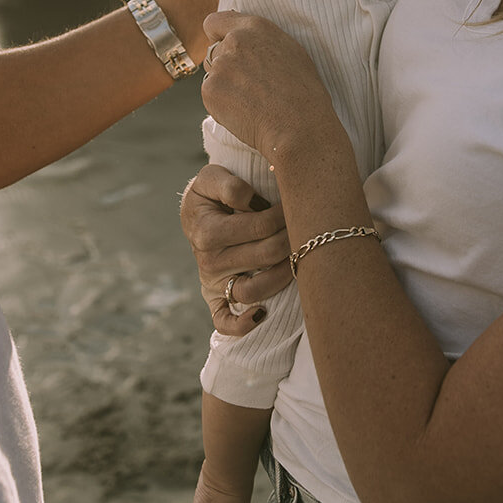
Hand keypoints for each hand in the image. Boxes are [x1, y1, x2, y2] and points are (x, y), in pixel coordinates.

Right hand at [180, 165, 291, 334]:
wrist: (196, 214)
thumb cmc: (211, 193)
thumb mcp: (212, 177)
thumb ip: (231, 186)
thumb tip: (253, 203)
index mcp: (207, 232)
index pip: (261, 226)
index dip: (285, 213)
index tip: (297, 203)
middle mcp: (208, 261)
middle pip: (266, 255)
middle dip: (292, 237)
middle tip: (306, 225)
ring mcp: (212, 283)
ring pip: (255, 290)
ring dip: (285, 274)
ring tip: (300, 256)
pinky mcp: (215, 299)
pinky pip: (224, 321)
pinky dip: (242, 325)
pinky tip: (262, 314)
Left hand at [200, 11, 338, 163]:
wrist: (299, 125)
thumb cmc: (303, 92)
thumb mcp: (290, 50)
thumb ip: (260, 39)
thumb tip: (242, 38)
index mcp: (254, 27)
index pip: (215, 22)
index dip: (217, 36)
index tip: (225, 48)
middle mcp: (233, 42)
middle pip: (215, 53)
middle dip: (226, 67)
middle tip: (250, 86)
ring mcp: (220, 66)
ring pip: (214, 76)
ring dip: (225, 86)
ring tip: (252, 101)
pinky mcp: (210, 90)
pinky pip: (211, 96)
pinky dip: (222, 105)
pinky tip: (245, 112)